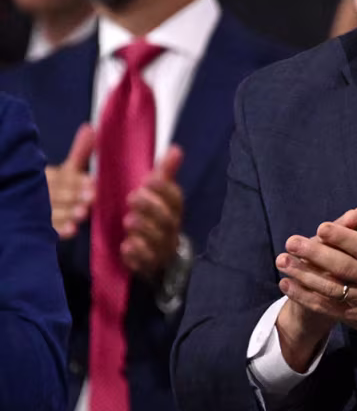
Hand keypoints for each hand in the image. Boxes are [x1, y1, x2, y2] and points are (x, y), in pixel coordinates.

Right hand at [46, 123, 94, 239]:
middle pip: (59, 195)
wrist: (25, 201)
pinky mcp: (38, 226)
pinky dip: (59, 230)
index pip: (64, 177)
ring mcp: (39, 209)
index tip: (92, 182)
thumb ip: (80, 152)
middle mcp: (43, 192)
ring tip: (81, 216)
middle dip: (74, 197)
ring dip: (68, 214)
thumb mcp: (68, 169)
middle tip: (89, 200)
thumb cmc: (57, 186)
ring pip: (54, 212)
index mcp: (52, 176)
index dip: (78, 181)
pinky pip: (49, 228)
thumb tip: (90, 127)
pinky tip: (71, 231)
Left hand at [120, 146, 184, 278]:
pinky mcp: (151, 262)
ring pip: (158, 238)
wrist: (160, 253)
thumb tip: (176, 148)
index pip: (175, 197)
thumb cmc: (156, 215)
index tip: (148, 180)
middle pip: (167, 218)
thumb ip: (165, 173)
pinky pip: (147, 260)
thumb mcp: (160, 194)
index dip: (164, 189)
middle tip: (131, 198)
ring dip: (143, 229)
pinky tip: (126, 247)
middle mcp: (171, 227)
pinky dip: (137, 254)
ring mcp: (162, 246)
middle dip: (151, 207)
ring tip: (128, 221)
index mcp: (174, 208)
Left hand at [278, 199, 356, 338]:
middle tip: (292, 242)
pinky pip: (327, 307)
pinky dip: (305, 297)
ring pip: (331, 288)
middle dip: (316, 254)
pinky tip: (287, 285)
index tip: (322, 228)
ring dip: (304, 276)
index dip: (342, 238)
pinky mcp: (355, 317)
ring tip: (282, 262)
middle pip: (343, 267)